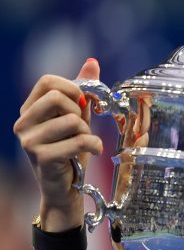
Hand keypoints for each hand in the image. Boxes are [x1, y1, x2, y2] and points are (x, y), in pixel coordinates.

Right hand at [13, 59, 102, 231]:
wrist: (66, 188)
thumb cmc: (71, 151)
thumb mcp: (78, 117)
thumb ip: (82, 91)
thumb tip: (92, 61)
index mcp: (29, 109)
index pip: (47, 81)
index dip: (72, 88)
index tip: (82, 104)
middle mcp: (23, 123)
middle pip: (57, 98)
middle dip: (79, 112)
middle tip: (81, 128)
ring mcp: (29, 141)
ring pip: (71, 120)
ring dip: (87, 132)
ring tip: (83, 143)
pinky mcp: (41, 157)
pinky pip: (78, 141)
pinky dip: (94, 145)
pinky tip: (94, 151)